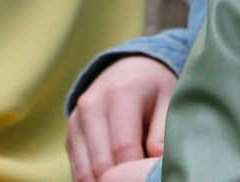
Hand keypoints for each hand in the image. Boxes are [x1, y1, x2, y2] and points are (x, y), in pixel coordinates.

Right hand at [67, 56, 177, 181]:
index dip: (136, 171)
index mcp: (120, 93)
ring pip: (84, 171)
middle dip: (120, 180)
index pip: (123, 147)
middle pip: (100, 163)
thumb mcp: (169, 100)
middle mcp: (92, 105)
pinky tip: (113, 178)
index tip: (149, 177)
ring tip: (125, 180)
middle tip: (138, 180)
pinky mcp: (70, 134)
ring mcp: (76, 120)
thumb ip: (163, 130)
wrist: (130, 68)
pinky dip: (93, 180)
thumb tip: (155, 159)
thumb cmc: (155, 88)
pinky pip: (77, 170)